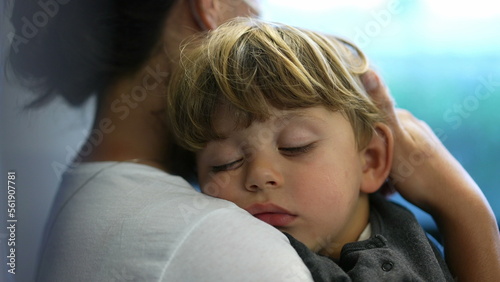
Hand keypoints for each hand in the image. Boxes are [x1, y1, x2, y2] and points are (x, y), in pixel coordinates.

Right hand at [361, 70, 499, 280]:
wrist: (456, 202)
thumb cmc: (421, 174)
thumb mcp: (396, 141)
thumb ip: (382, 109)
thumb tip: (369, 71)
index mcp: (403, 118)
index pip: (368, 117)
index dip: (358, 135)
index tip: (356, 154)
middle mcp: (411, 126)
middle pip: (377, 136)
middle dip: (369, 154)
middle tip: (370, 174)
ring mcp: (418, 142)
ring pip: (386, 152)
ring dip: (380, 167)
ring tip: (383, 185)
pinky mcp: (422, 158)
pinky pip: (397, 163)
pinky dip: (390, 175)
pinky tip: (392, 188)